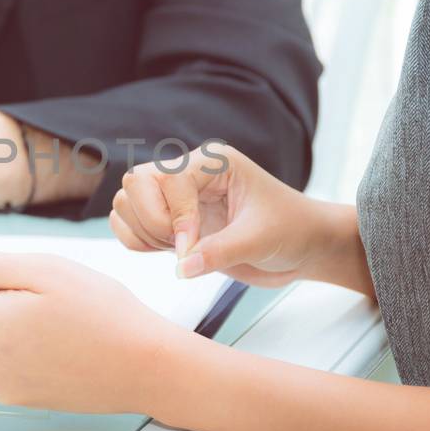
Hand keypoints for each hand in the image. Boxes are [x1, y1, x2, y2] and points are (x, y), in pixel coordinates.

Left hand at [0, 242, 186, 413]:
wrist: (149, 368)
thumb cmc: (105, 314)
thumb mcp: (43, 272)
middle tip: (31, 279)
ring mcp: (2, 382)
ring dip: (4, 317)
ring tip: (56, 311)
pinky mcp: (20, 396)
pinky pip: (4, 358)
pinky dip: (20, 341)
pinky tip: (58, 335)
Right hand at [109, 143, 346, 289]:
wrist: (303, 247)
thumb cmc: (292, 230)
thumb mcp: (260, 240)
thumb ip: (219, 252)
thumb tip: (181, 267)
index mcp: (212, 163)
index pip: (168, 178)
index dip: (174, 216)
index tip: (190, 248)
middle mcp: (189, 174)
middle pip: (136, 182)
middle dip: (152, 220)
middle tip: (181, 248)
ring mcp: (176, 198)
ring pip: (126, 203)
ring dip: (143, 232)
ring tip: (180, 250)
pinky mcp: (169, 222)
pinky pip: (128, 224)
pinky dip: (136, 242)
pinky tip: (169, 254)